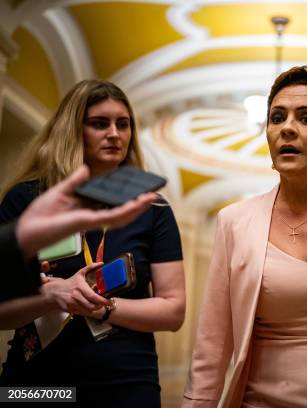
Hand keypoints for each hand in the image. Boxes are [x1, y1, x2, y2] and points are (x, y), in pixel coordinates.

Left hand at [15, 165, 157, 257]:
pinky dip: (129, 210)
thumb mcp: (62, 191)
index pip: (112, 201)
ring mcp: (95, 220)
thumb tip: (87, 168)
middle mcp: (94, 215)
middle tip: (153, 194)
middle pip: (122, 209)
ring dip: (140, 207)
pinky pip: (115, 216)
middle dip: (139, 203)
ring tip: (153, 197)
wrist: (29, 228)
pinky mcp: (92, 223)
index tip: (139, 186)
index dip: (127, 195)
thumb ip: (76, 181)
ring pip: (123, 214)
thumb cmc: (42, 214)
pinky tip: (139, 203)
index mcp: (89, 208)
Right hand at [40, 262, 109, 314]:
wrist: (54, 291)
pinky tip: (89, 307)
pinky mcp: (69, 310)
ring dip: (94, 309)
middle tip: (104, 304)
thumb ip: (90, 267)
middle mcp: (75, 296)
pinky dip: (87, 311)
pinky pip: (81, 313)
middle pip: (91, 306)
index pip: (93, 296)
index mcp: (80, 287)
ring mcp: (72, 304)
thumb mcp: (80, 274)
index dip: (102, 300)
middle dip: (100, 306)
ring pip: (87, 311)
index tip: (108, 301)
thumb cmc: (70, 283)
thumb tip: (101, 263)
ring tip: (98, 305)